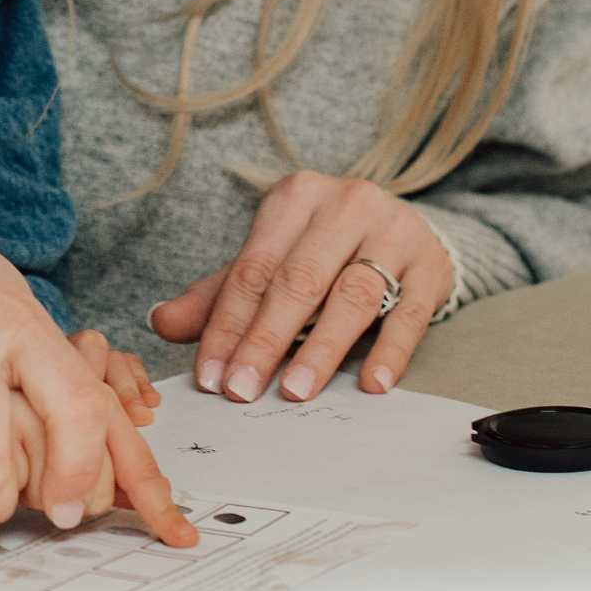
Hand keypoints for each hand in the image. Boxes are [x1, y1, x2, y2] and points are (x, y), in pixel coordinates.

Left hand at [149, 171, 453, 402]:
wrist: (402, 230)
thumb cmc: (321, 253)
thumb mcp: (267, 263)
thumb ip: (216, 296)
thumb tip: (159, 322)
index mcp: (294, 199)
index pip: (252, 270)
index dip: (227, 326)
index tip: (210, 377)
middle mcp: (345, 204)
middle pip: (298, 280)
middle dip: (264, 341)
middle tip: (242, 391)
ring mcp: (394, 230)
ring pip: (352, 294)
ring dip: (321, 348)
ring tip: (295, 391)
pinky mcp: (431, 264)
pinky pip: (409, 312)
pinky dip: (390, 350)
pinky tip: (371, 384)